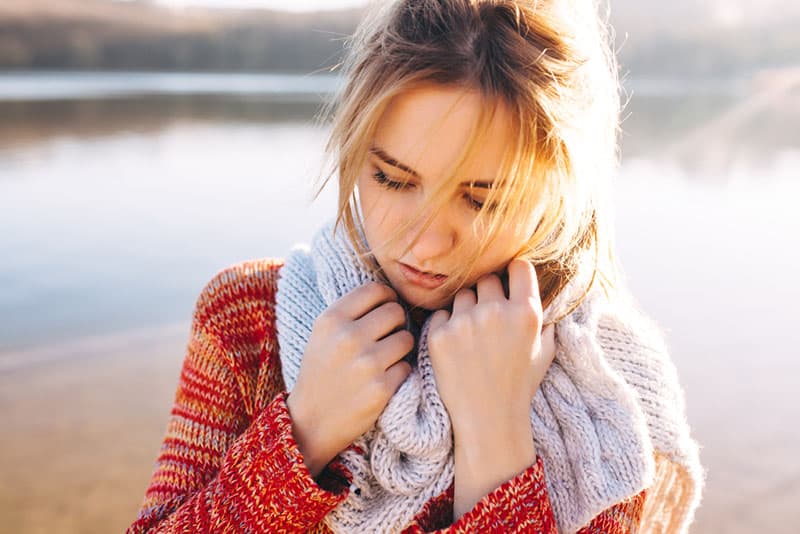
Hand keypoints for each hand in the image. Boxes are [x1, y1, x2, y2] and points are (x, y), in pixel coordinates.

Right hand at [286, 282, 413, 476]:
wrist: (312, 421)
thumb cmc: (321, 371)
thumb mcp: (323, 334)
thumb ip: (350, 311)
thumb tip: (390, 294)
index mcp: (331, 319)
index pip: (375, 290)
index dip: (387, 297)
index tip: (387, 308)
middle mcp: (348, 338)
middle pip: (395, 312)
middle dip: (397, 323)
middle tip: (389, 336)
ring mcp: (366, 364)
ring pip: (407, 338)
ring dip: (401, 347)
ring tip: (386, 358)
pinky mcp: (381, 388)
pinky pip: (407, 366)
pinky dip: (400, 372)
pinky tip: (384, 378)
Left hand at [427, 258, 556, 440]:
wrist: (488, 419)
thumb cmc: (519, 385)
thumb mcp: (545, 351)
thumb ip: (544, 317)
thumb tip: (540, 290)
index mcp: (526, 313)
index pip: (520, 266)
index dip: (515, 273)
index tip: (510, 282)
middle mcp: (495, 312)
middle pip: (487, 279)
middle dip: (488, 293)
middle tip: (489, 318)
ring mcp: (464, 322)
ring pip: (462, 295)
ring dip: (466, 309)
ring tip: (473, 337)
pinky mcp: (439, 335)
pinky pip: (441, 313)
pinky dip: (447, 325)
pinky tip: (457, 347)